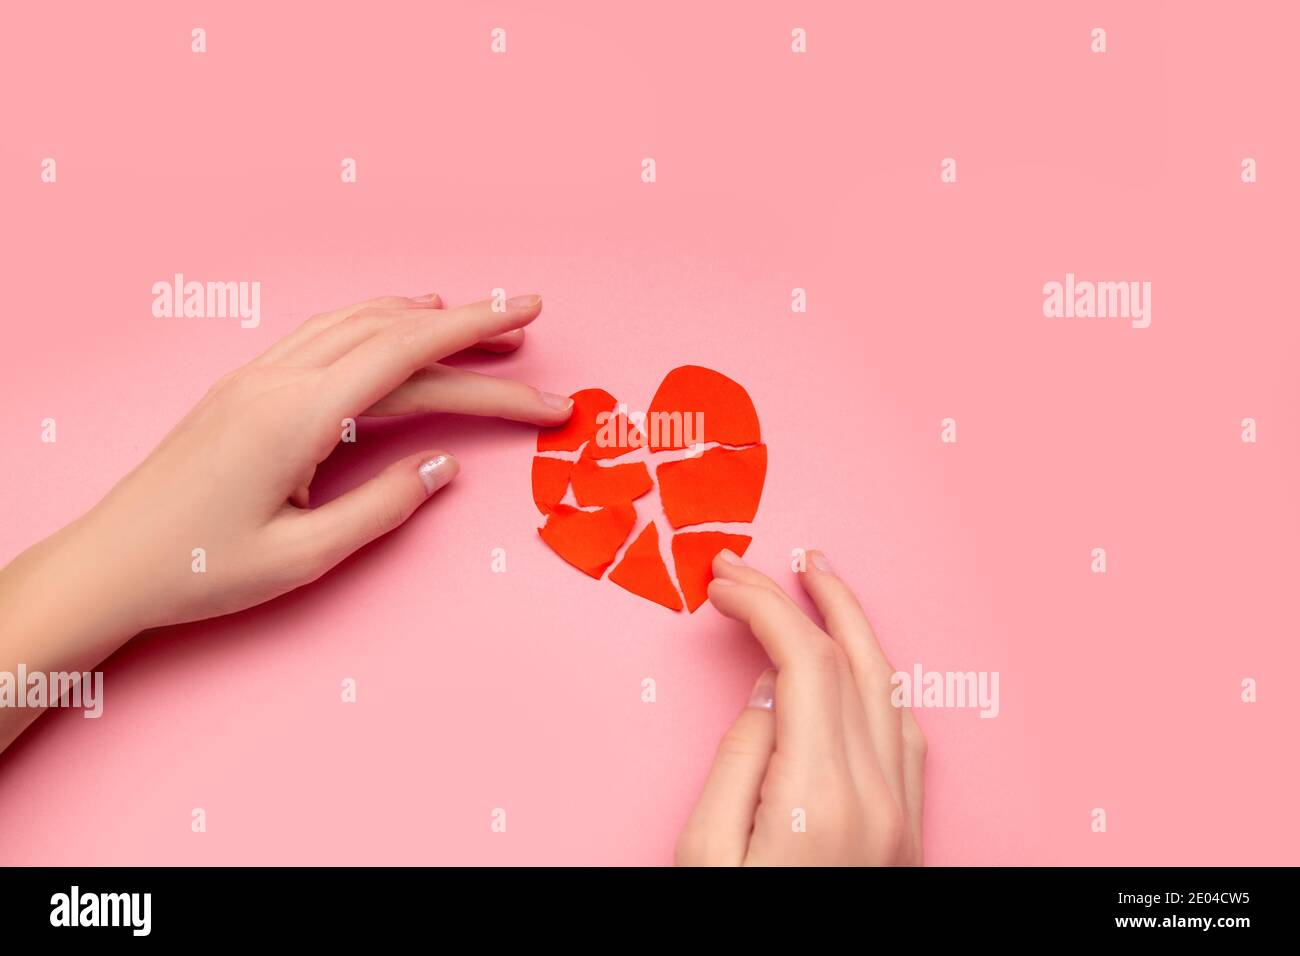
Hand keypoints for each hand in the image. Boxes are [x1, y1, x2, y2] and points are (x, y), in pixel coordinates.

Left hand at [0, 291, 572, 749]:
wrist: (110, 562)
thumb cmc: (201, 569)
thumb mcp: (305, 556)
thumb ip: (384, 506)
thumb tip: (443, 463)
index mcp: (297, 416)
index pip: (405, 353)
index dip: (474, 330)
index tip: (527, 315)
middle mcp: (278, 380)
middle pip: (390, 330)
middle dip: (465, 323)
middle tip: (525, 322)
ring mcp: (256, 377)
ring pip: (355, 322)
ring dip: (420, 316)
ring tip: (473, 324)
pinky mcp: (244, 387)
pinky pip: (323, 335)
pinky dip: (373, 323)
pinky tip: (393, 329)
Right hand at [675, 549, 925, 865]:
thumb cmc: (741, 927)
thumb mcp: (704, 855)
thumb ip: (736, 764)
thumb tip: (768, 698)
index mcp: (820, 797)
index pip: (806, 662)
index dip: (764, 608)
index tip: (723, 586)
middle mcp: (877, 798)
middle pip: (847, 661)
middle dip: (795, 598)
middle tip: (749, 567)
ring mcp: (901, 816)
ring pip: (888, 688)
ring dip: (850, 623)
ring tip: (816, 579)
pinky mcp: (908, 835)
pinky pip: (905, 733)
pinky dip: (878, 679)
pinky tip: (855, 660)